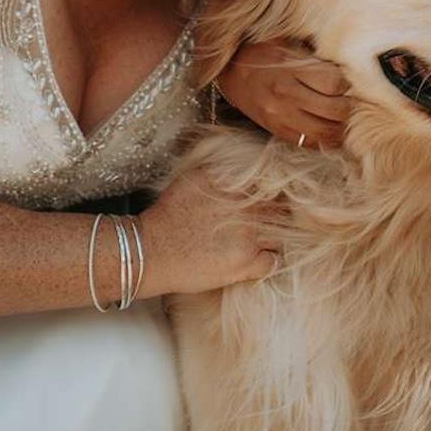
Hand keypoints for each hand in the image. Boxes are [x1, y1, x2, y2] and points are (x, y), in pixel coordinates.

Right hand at [135, 171, 279, 297]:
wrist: (149, 251)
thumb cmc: (166, 216)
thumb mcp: (192, 179)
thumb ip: (221, 172)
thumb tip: (241, 168)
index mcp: (233, 185)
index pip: (270, 183)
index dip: (270, 193)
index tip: (267, 200)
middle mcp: (245, 207)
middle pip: (278, 207)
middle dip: (275, 214)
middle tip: (267, 222)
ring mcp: (248, 236)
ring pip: (280, 233)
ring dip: (273, 236)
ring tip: (261, 241)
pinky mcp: (245, 263)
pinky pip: (274, 260)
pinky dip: (269, 260)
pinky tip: (258, 259)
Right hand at [216, 38, 350, 148]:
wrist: (229, 71)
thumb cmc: (261, 51)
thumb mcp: (285, 40)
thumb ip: (312, 49)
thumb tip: (342, 57)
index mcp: (289, 71)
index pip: (332, 83)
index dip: (344, 83)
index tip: (343, 81)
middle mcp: (284, 96)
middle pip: (333, 110)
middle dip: (346, 106)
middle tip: (346, 100)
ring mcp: (279, 116)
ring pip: (324, 132)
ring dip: (339, 128)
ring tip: (341, 118)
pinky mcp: (276, 130)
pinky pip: (308, 143)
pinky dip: (324, 141)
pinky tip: (329, 131)